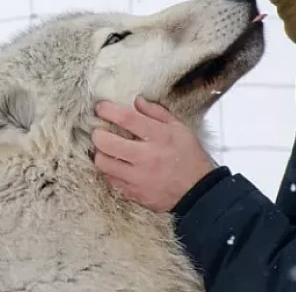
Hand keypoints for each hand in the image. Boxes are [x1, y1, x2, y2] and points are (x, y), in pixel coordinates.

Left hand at [91, 96, 214, 212]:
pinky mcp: (133, 193)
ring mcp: (138, 177)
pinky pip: (110, 179)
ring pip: (103, 163)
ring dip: (100, 153)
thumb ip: (157, 113)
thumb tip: (137, 101)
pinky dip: (109, 170)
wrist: (198, 192)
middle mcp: (147, 156)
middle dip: (98, 133)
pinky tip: (116, 165)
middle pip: (106, 142)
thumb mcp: (180, 129)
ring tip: (106, 149)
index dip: (108, 110)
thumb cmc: (190, 158)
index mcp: (160, 137)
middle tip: (100, 131)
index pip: (126, 119)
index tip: (100, 107)